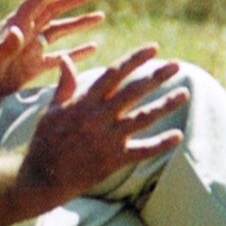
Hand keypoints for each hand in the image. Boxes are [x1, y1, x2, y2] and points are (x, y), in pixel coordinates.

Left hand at [0, 0, 106, 107]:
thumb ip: (5, 45)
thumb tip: (18, 31)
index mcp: (17, 25)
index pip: (40, 0)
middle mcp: (26, 34)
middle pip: (54, 10)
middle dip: (74, 0)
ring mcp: (30, 50)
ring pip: (59, 32)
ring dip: (79, 23)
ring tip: (101, 16)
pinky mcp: (32, 68)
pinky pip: (59, 56)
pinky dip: (76, 52)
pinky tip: (92, 48)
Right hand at [13, 45, 187, 211]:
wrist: (40, 178)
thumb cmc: (45, 141)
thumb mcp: (52, 109)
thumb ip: (65, 84)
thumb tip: (66, 58)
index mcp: (84, 101)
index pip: (114, 73)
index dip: (135, 59)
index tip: (154, 48)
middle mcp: (99, 116)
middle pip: (134, 91)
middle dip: (157, 76)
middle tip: (177, 65)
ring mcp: (108, 138)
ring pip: (143, 117)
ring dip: (165, 105)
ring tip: (185, 94)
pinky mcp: (113, 159)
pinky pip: (142, 150)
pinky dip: (160, 144)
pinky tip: (177, 136)